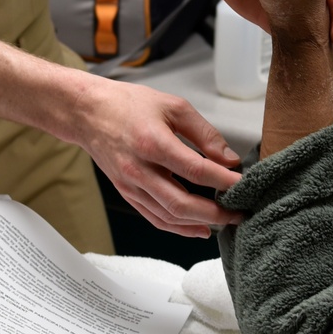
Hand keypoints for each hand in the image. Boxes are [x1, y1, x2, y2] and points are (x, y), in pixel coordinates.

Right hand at [75, 78, 241, 237]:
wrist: (88, 113)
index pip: (197, 171)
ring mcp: (131, 185)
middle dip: (216, 212)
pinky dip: (178, 228)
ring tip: (225, 221)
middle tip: (239, 212)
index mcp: (153, 143)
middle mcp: (139, 169)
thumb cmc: (129, 105)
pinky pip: (155, 218)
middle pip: (182, 203)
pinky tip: (198, 228)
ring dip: (200, 223)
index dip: (224, 181)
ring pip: (169, 216)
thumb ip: (204, 134)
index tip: (243, 184)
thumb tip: (229, 160)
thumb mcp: (173, 107)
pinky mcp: (127, 194)